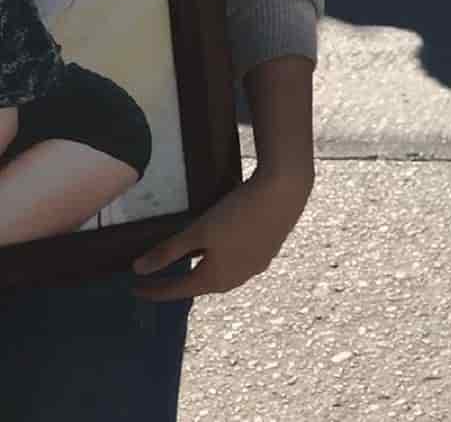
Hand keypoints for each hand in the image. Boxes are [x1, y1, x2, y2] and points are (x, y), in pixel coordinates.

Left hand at [133, 165, 313, 300]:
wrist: (285, 192)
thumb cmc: (238, 213)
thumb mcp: (198, 231)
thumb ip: (168, 251)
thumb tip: (138, 269)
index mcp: (216, 278)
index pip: (177, 290)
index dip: (153, 290)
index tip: (134, 288)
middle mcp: (237, 278)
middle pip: (201, 285)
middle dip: (180, 282)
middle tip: (159, 276)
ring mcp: (257, 265)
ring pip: (223, 273)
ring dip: (204, 269)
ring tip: (191, 259)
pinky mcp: (269, 250)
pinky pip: (239, 261)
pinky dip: (223, 258)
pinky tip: (223, 244)